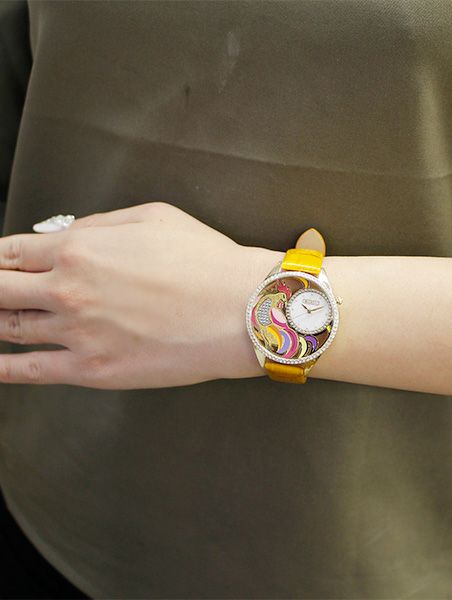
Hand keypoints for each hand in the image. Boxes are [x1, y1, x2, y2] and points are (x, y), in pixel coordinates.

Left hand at [0, 202, 282, 388]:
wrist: (240, 309)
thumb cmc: (206, 261)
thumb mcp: (153, 217)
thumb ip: (97, 223)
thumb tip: (66, 236)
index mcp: (79, 248)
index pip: (9, 252)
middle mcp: (67, 289)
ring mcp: (77, 333)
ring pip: (7, 328)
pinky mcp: (93, 369)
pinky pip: (29, 371)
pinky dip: (2, 368)